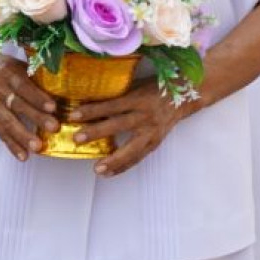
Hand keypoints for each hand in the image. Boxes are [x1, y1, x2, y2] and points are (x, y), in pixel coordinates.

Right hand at [0, 55, 59, 161]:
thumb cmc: (6, 66)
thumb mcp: (20, 64)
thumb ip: (38, 72)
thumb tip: (64, 77)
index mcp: (9, 74)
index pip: (24, 86)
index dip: (37, 97)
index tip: (53, 107)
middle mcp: (0, 90)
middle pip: (18, 106)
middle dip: (36, 118)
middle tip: (53, 128)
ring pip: (8, 122)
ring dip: (23, 136)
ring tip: (37, 148)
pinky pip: (1, 133)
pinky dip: (11, 145)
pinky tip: (23, 156)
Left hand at [66, 82, 189, 175]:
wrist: (186, 97)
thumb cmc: (156, 88)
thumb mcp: (137, 86)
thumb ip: (117, 95)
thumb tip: (88, 102)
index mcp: (140, 98)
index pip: (113, 105)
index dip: (94, 110)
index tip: (74, 115)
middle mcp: (147, 115)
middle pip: (120, 124)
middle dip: (98, 132)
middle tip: (78, 138)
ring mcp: (153, 131)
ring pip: (132, 148)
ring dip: (114, 160)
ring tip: (97, 169)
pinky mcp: (156, 142)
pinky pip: (138, 157)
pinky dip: (124, 166)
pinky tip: (109, 173)